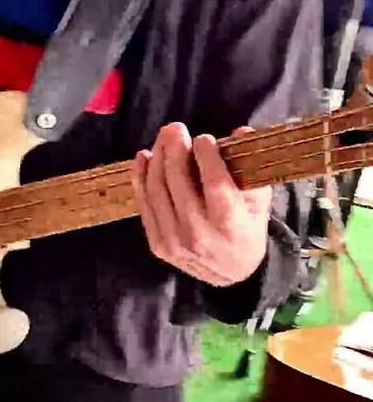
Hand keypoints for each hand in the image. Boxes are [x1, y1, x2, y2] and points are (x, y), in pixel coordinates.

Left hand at [131, 123, 271, 286]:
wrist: (231, 274)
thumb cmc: (247, 229)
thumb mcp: (260, 203)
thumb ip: (251, 168)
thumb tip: (241, 132)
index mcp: (230, 225)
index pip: (215, 184)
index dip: (207, 158)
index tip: (204, 139)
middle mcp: (199, 235)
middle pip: (179, 183)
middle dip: (175, 150)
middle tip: (176, 128)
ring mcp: (174, 242)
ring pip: (158, 191)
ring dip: (158, 159)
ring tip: (164, 138)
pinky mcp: (157, 244)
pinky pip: (144, 205)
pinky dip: (141, 178)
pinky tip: (144, 158)